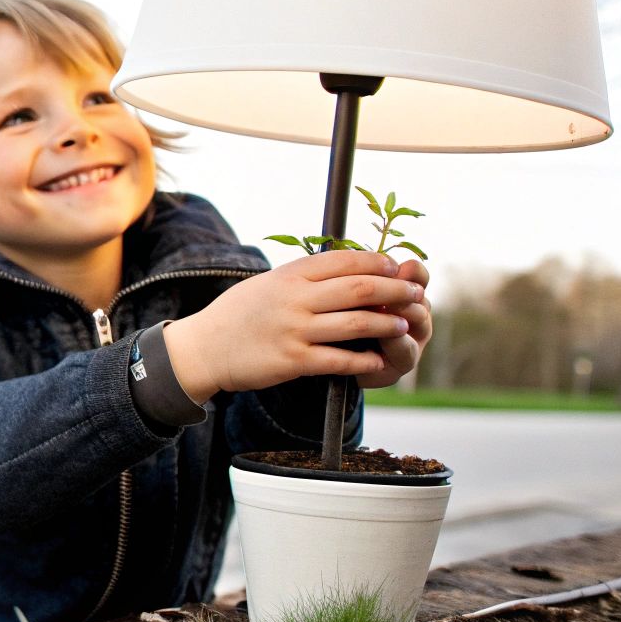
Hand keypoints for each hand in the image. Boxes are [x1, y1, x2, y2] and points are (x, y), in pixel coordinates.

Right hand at [164, 250, 426, 402]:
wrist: (205, 348)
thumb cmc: (237, 314)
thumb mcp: (267, 283)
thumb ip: (302, 276)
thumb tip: (343, 267)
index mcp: (290, 275)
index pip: (345, 260)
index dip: (377, 261)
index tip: (396, 266)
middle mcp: (295, 299)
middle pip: (360, 288)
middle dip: (395, 289)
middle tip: (415, 293)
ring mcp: (294, 330)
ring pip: (357, 323)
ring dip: (387, 323)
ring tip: (404, 325)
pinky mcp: (293, 361)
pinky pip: (340, 359)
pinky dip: (365, 360)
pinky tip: (379, 360)